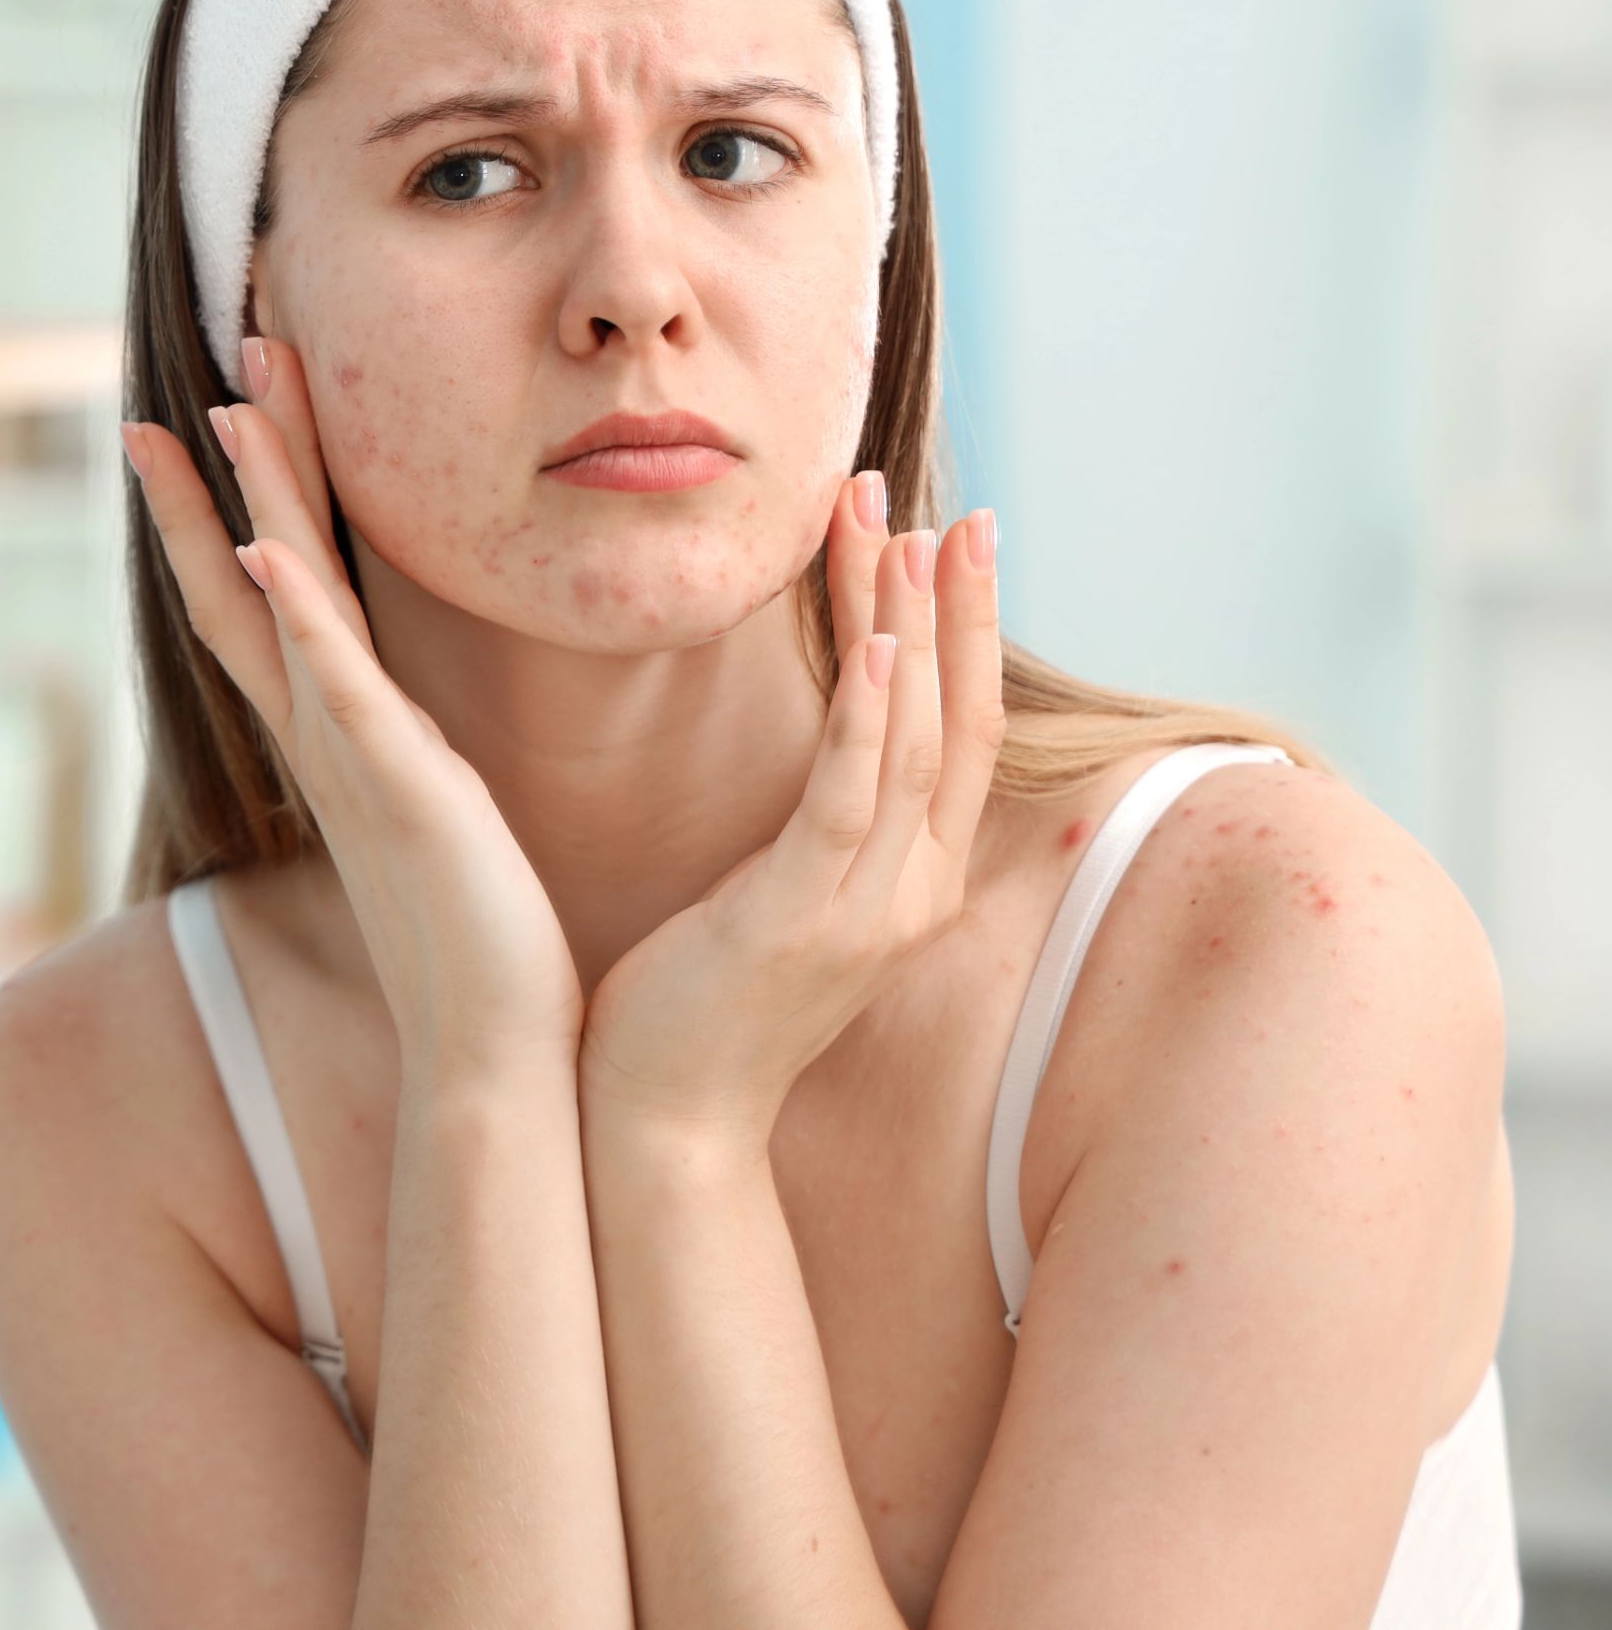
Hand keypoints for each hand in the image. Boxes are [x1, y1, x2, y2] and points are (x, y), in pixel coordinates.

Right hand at [124, 335, 580, 1080]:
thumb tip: (408, 729)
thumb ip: (411, 760)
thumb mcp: (439, 820)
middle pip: (250, 577)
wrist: (491, 1051)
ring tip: (228, 407)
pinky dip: (297, 616)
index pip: (267, 603)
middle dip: (231, 470)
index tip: (212, 424)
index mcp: (340, 740)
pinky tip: (266, 547)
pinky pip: (335, 685)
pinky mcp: (397, 789)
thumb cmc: (476, 942)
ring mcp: (350, 760)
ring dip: (252, 503)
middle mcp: (324, 739)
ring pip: (280, 606)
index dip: (231, 511)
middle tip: (218, 364)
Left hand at [576, 478, 1005, 1143]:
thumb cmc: (707, 1001)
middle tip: (957, 510)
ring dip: (910, 631)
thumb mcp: (787, 901)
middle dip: (957, 610)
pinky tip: (870, 642)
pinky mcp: (798, 920)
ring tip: (902, 534)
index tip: (954, 539)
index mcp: (912, 884)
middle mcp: (911, 895)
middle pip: (956, 725)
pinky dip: (866, 717)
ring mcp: (864, 911)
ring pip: (911, 746)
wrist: (664, 1120)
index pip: (961, 736)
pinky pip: (844, 801)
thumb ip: (825, 827)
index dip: (966, 636)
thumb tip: (840, 750)